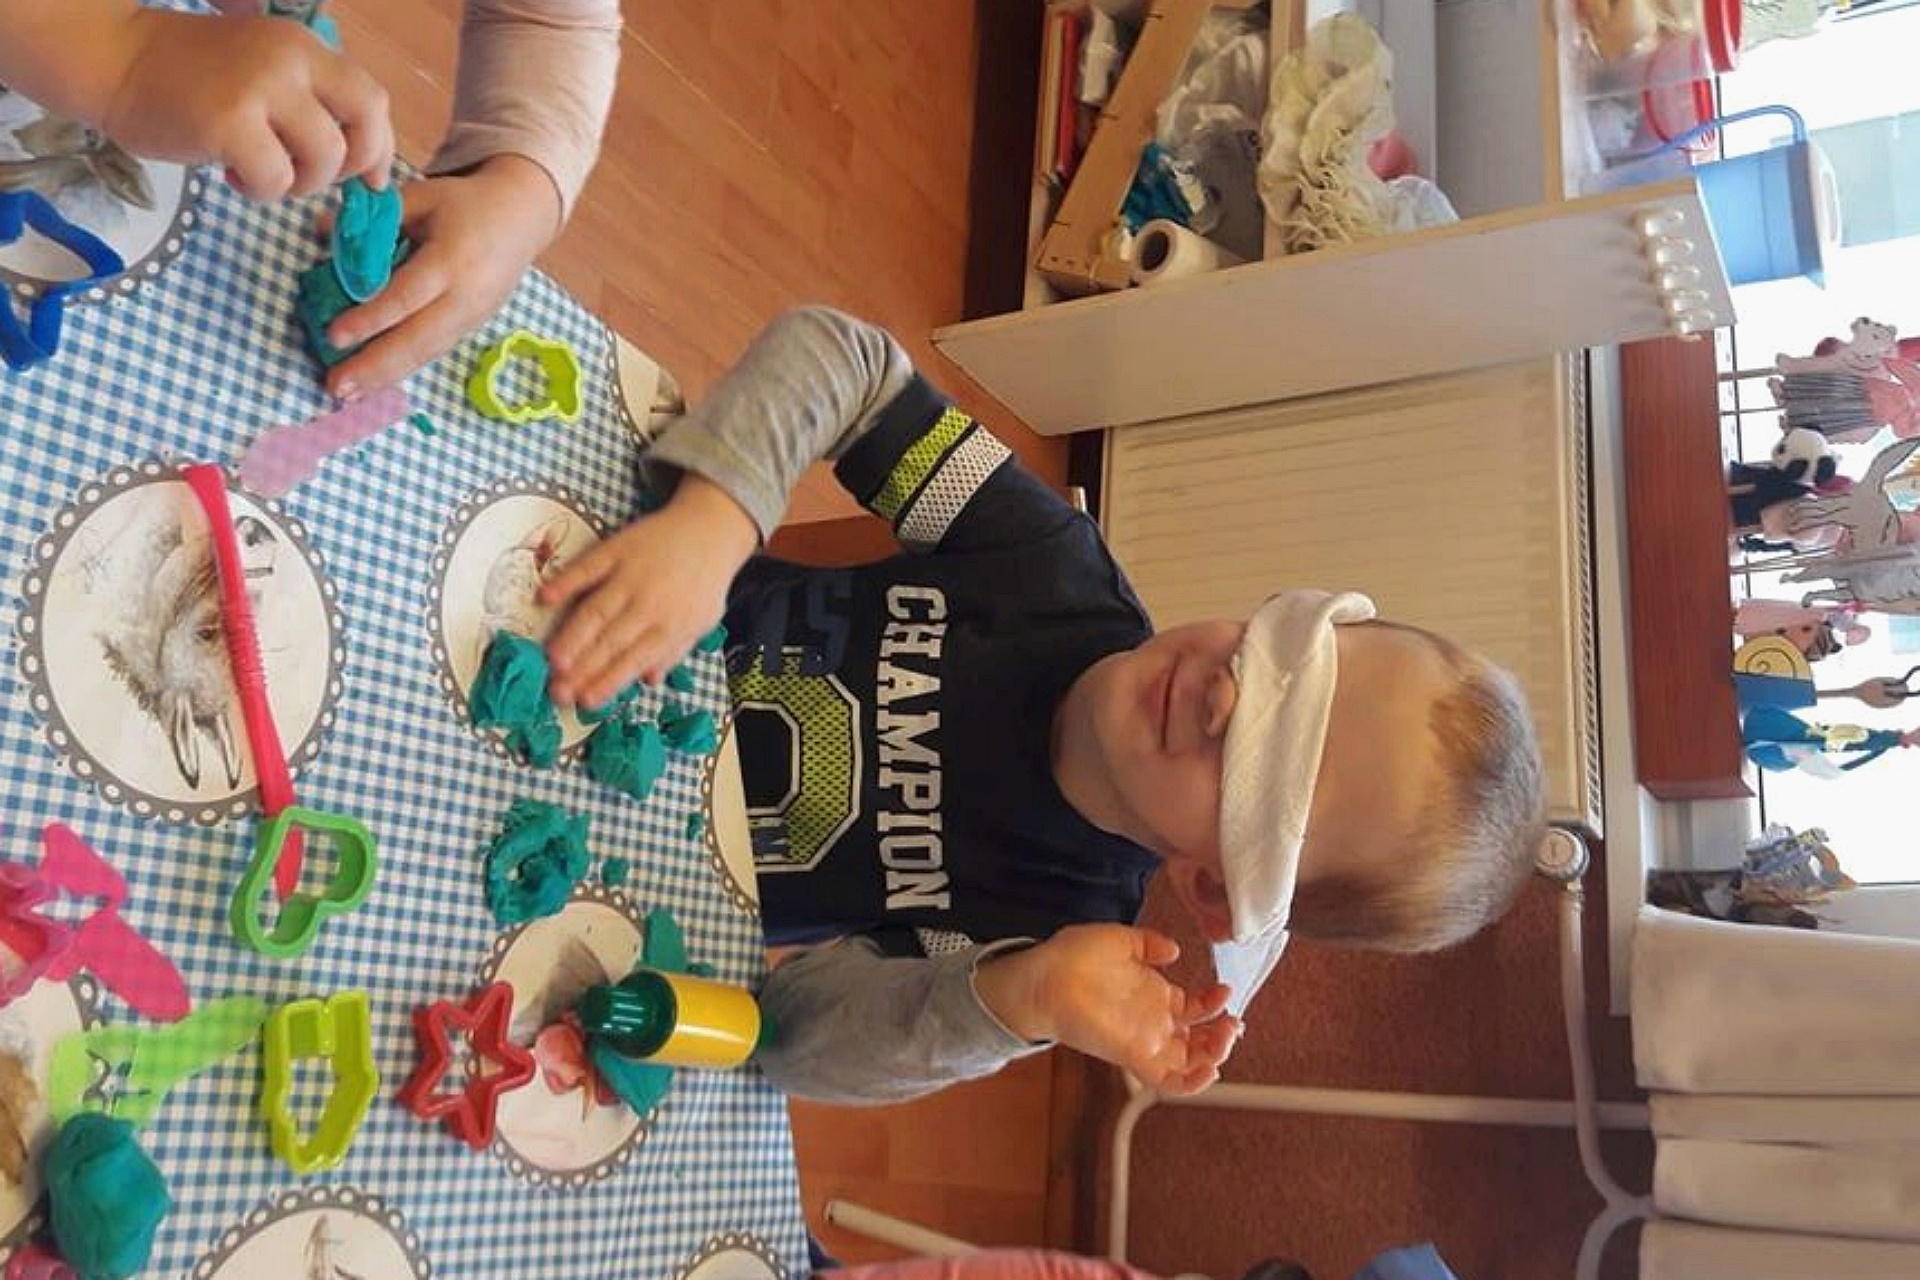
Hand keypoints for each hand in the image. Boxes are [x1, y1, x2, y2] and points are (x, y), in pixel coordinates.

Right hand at [101, 9, 392, 199]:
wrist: (117, 62)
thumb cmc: (193, 79)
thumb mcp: (266, 72)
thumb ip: (313, 101)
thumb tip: (367, 162)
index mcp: (304, 47)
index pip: (372, 99)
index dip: (380, 147)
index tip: (371, 177)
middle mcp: (290, 60)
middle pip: (364, 125)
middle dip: (354, 166)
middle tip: (315, 177)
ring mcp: (260, 89)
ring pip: (325, 158)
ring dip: (302, 183)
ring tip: (264, 172)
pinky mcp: (229, 122)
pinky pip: (278, 180)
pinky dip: (263, 191)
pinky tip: (235, 176)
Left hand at [324, 155, 559, 397]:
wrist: (523, 218)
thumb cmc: (465, 204)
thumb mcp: (422, 198)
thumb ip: (374, 217)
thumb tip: (319, 230)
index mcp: (453, 259)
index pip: (407, 295)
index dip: (371, 318)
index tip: (334, 336)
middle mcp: (466, 297)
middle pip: (418, 339)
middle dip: (375, 366)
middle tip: (337, 387)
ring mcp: (472, 318)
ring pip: (426, 353)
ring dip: (386, 377)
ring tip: (348, 394)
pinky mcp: (471, 328)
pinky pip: (433, 351)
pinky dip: (402, 369)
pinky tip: (374, 382)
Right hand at [540, 476, 759, 707]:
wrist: (711, 528)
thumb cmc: (704, 580)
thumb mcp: (701, 621)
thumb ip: (674, 651)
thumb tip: (648, 681)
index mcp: (671, 626)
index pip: (634, 660)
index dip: (608, 682)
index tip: (585, 702)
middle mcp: (649, 603)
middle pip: (610, 641)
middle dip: (583, 670)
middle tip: (557, 691)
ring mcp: (630, 575)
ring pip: (596, 610)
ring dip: (573, 636)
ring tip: (552, 660)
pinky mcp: (616, 549)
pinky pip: (587, 567)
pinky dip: (565, 581)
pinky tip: (545, 598)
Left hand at [975, 924, 1239, 1095]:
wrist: (1041, 977)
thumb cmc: (1071, 956)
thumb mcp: (1118, 940)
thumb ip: (1147, 944)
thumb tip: (1173, 950)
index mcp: (1152, 996)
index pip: (1194, 1010)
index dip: (1215, 1004)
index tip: (1226, 990)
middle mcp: (1151, 1022)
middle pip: (1197, 1042)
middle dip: (1221, 1037)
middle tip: (1233, 1023)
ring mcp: (1144, 1040)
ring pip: (1189, 1063)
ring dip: (1214, 1056)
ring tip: (1225, 1037)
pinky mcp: (1133, 1055)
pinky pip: (1167, 1081)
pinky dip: (1192, 1082)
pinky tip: (1210, 1069)